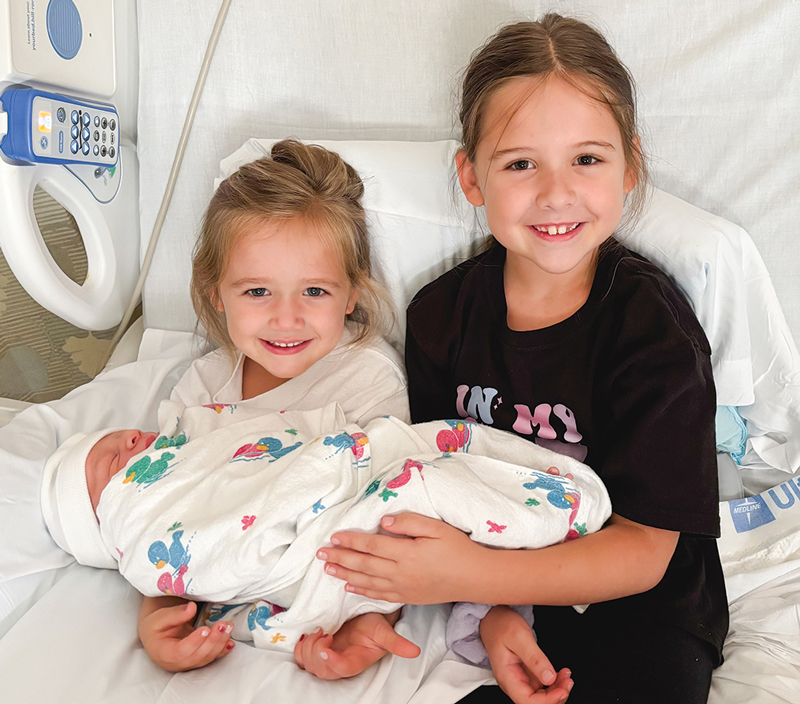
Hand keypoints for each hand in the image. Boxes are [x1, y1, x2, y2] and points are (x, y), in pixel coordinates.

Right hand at [138, 598, 234, 671]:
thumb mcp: (160, 618)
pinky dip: (222, 650)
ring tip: (228, 627)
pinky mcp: (198, 659)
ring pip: (207, 657)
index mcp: (164, 653)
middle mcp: (177, 662)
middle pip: (197, 656)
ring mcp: (189, 663)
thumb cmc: (157, 626)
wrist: (157, 633)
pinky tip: (231, 642)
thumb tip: (192, 608)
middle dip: (212, 641)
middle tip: (222, 625)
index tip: (204, 629)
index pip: (181, 652)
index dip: (194, 642)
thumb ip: (175, 614)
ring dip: (220, 643)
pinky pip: (212, 657)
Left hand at [294, 610, 419, 678]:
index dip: (330, 659)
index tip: (327, 640)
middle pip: (320, 670)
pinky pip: (302, 657)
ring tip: (318, 629)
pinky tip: (307, 634)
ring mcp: (327, 658)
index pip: (340, 669)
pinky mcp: (318, 650)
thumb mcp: (385, 632)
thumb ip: (397, 643)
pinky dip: (300, 647)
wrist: (365, 618)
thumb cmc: (376, 625)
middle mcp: (340, 663)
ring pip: (309, 665)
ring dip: (308, 648)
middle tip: (323, 631)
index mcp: (356, 661)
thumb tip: (415, 652)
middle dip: (316, 651)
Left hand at [318, 513, 482, 603]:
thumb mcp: (436, 528)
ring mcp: (403, 588)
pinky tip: (349, 587)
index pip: (371, 546)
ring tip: (327, 569)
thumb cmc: (457, 548)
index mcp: (406, 553)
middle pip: (363, 565)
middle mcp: (400, 573)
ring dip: (345, 574)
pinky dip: (361, 591)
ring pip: (367, 582)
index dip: (351, 541)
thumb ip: (409, 523)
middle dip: (340, 558)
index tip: (334, 536)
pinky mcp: (407, 597)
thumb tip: (383, 522)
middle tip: (320, 554)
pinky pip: (379, 595)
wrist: (474, 578)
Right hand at [481, 606, 572, 703]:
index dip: (547, 701)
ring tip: (566, 676)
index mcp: (507, 677)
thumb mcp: (519, 637)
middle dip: (555, 696)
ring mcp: (520, 679)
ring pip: (542, 696)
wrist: (494, 617)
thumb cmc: (501, 625)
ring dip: (557, 690)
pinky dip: (554, 683)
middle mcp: (513, 682)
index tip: (562, 690)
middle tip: (567, 680)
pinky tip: (561, 674)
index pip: (527, 701)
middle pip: (536, 702)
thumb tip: (549, 678)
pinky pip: (543, 686)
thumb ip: (535, 658)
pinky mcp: (527, 674)